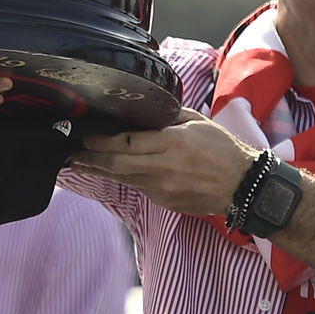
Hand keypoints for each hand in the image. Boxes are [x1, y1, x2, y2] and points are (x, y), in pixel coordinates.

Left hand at [68, 108, 259, 214]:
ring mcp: (163, 187)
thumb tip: (140, 112)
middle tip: (72, 152)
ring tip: (79, 163)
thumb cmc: (221, 149)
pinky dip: (121, 178)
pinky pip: (137, 187)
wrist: (242, 185)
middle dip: (91, 158)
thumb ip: (166, 117)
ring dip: (99, 170)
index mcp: (174, 142)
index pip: (128, 142)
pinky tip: (108, 172)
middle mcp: (165, 167)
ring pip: (122, 178)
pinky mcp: (164, 201)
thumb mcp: (196, 121)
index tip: (86, 136)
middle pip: (117, 164)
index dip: (102, 141)